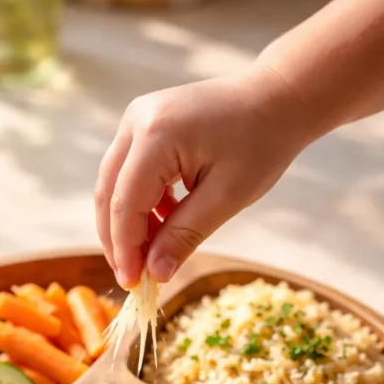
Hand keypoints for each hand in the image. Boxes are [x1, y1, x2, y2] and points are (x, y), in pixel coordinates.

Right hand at [94, 63, 310, 287]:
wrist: (276, 98)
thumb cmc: (261, 143)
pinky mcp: (143, 124)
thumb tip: (155, 274)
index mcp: (156, 135)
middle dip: (118, 240)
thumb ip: (185, 235)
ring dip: (126, 224)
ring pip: (113, 184)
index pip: (124, 204)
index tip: (134, 285)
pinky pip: (128, 172)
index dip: (126, 249)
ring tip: (150, 256)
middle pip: (108, 193)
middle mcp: (136, 121)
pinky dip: (139, 203)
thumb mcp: (226, 198)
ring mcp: (136, 119)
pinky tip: (163, 224)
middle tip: (134, 278)